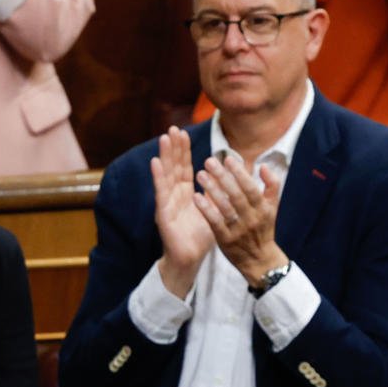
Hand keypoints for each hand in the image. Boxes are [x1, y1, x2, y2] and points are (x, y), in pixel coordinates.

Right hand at [149, 126, 214, 296]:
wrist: (190, 258)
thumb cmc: (201, 236)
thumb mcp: (215, 208)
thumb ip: (220, 191)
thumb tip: (232, 173)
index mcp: (186, 193)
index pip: (184, 167)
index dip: (183, 150)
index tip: (183, 132)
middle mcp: (174, 195)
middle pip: (174, 167)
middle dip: (173, 147)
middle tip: (172, 128)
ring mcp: (167, 203)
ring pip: (166, 175)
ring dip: (164, 156)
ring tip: (164, 138)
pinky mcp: (163, 213)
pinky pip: (160, 192)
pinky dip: (158, 176)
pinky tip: (155, 163)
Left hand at [194, 154, 284, 286]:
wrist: (259, 260)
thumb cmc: (263, 229)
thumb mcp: (272, 208)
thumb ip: (271, 186)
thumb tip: (264, 166)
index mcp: (264, 208)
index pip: (250, 187)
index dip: (239, 172)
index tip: (228, 158)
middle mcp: (252, 218)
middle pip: (236, 194)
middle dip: (222, 176)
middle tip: (208, 161)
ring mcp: (238, 229)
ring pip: (224, 207)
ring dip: (211, 189)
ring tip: (200, 175)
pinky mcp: (225, 240)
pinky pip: (214, 222)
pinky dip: (205, 209)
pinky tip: (195, 197)